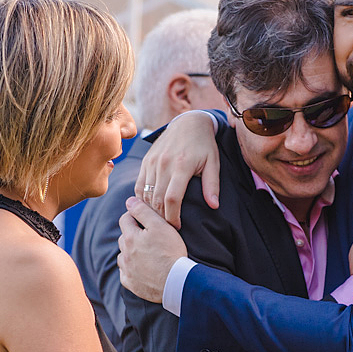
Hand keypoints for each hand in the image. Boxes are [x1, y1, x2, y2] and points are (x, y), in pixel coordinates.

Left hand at [118, 197, 187, 303]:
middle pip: (124, 238)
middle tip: (149, 236)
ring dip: (130, 253)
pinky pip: (125, 274)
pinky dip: (131, 270)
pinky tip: (142, 269)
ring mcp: (127, 270)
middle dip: (133, 234)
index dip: (134, 216)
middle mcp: (125, 254)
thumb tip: (129, 201)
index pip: (125, 219)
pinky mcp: (131, 284)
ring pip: (123, 256)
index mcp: (130, 238)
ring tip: (146, 253)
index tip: (145, 219)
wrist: (176, 282)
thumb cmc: (171, 252)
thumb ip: (143, 211)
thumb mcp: (160, 226)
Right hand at [135, 111, 220, 228]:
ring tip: (159, 221)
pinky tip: (149, 208)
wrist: (188, 123)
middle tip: (168, 228)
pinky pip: (139, 185)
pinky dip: (142, 199)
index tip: (178, 227)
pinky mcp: (146, 161)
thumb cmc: (204, 145)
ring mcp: (152, 162)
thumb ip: (212, 185)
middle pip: (157, 199)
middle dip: (162, 217)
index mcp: (182, 165)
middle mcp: (164, 164)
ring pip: (145, 194)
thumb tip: (214, 206)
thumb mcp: (213, 163)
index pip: (172, 199)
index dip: (173, 217)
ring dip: (151, 210)